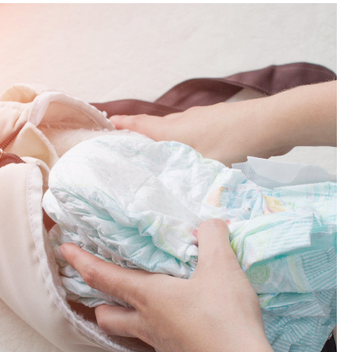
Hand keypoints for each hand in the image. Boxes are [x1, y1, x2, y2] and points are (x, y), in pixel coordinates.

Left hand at [61, 219, 336, 351]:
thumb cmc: (224, 318)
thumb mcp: (223, 267)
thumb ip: (212, 238)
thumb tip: (208, 225)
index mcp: (147, 296)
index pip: (102, 276)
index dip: (80, 261)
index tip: (64, 249)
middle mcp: (146, 322)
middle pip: (106, 315)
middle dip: (98, 302)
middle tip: (102, 290)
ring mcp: (160, 345)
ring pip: (128, 332)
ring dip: (124, 318)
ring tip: (136, 306)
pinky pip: (155, 343)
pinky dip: (155, 331)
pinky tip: (175, 324)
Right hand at [111, 81, 336, 165]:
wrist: (273, 122)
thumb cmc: (233, 143)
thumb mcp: (201, 168)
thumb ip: (182, 184)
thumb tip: (166, 205)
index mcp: (171, 129)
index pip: (137, 125)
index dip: (120, 126)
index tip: (105, 126)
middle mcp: (182, 120)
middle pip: (154, 128)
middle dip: (140, 138)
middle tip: (128, 151)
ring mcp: (202, 118)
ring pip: (177, 131)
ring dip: (167, 142)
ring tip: (161, 160)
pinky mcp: (220, 121)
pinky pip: (195, 132)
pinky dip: (188, 143)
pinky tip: (196, 158)